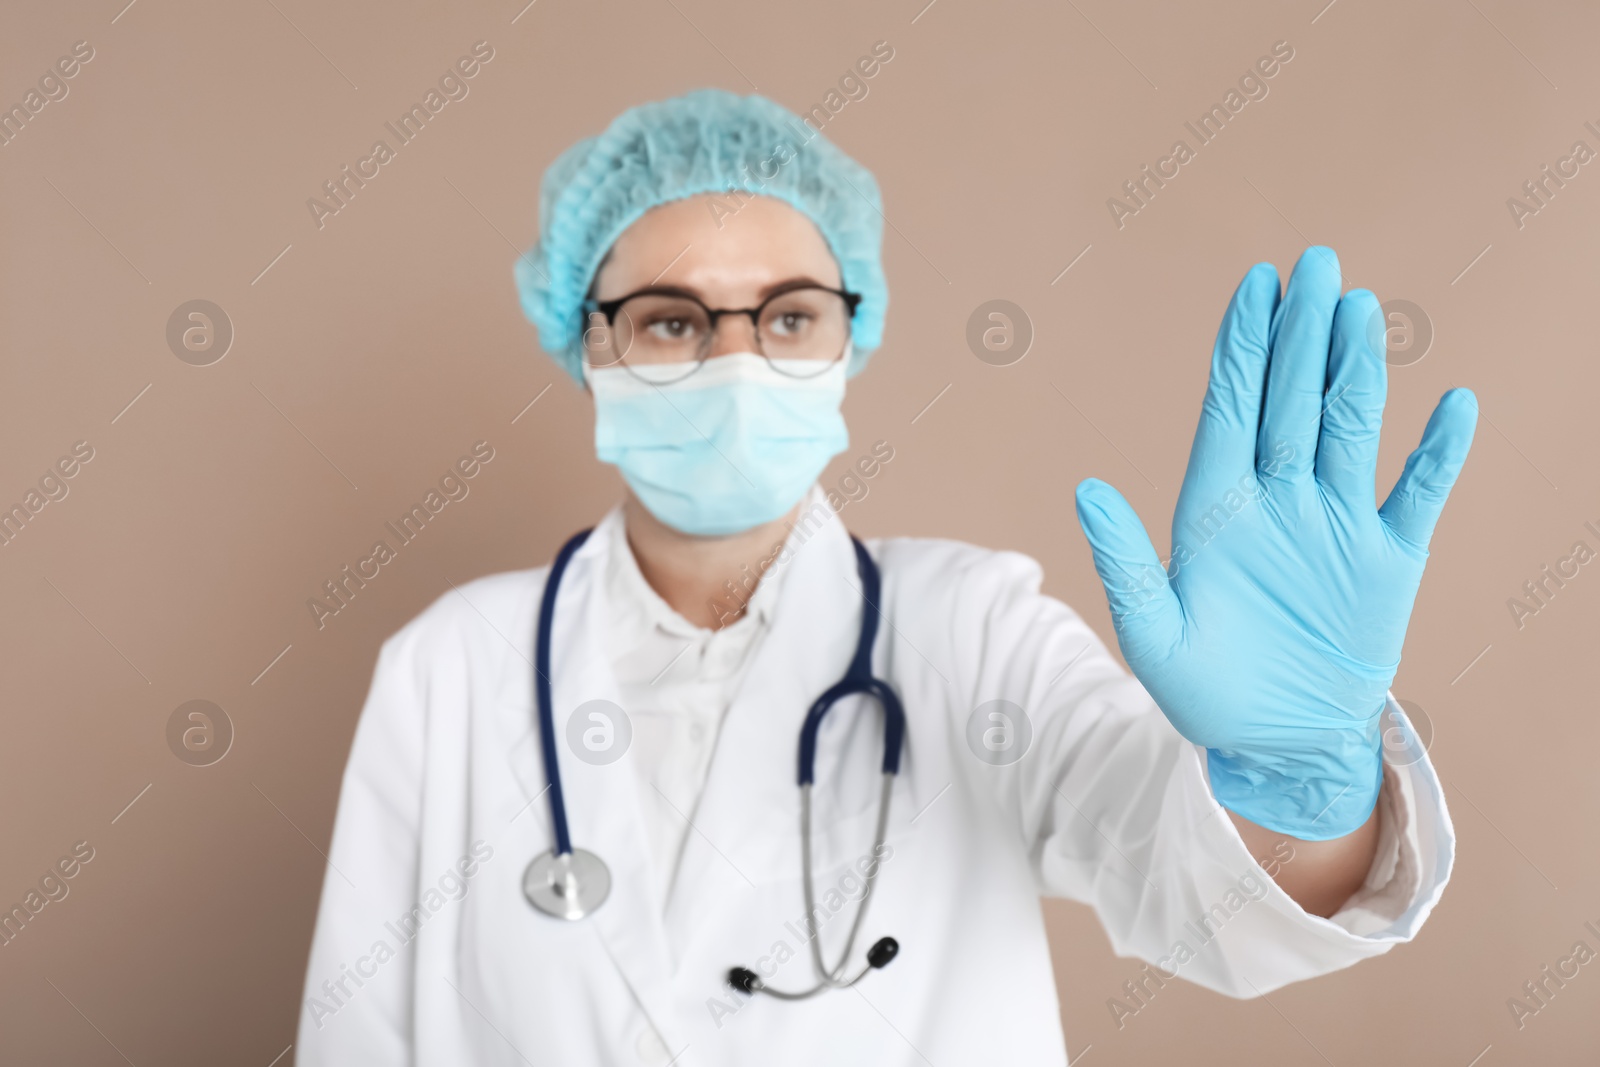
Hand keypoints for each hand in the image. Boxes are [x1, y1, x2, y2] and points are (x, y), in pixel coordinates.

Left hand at [1074, 247, 1476, 839]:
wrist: (1276, 743)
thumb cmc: (1203, 693)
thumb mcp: (1154, 634)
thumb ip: (1124, 561)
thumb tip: (1086, 488)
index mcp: (1214, 509)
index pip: (1231, 409)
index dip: (1243, 346)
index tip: (1255, 284)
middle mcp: (1277, 501)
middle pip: (1291, 401)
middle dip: (1301, 334)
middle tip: (1316, 263)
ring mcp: (1334, 525)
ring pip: (1349, 430)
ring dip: (1356, 373)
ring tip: (1361, 309)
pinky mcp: (1387, 561)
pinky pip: (1416, 495)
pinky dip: (1436, 453)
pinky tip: (1453, 403)